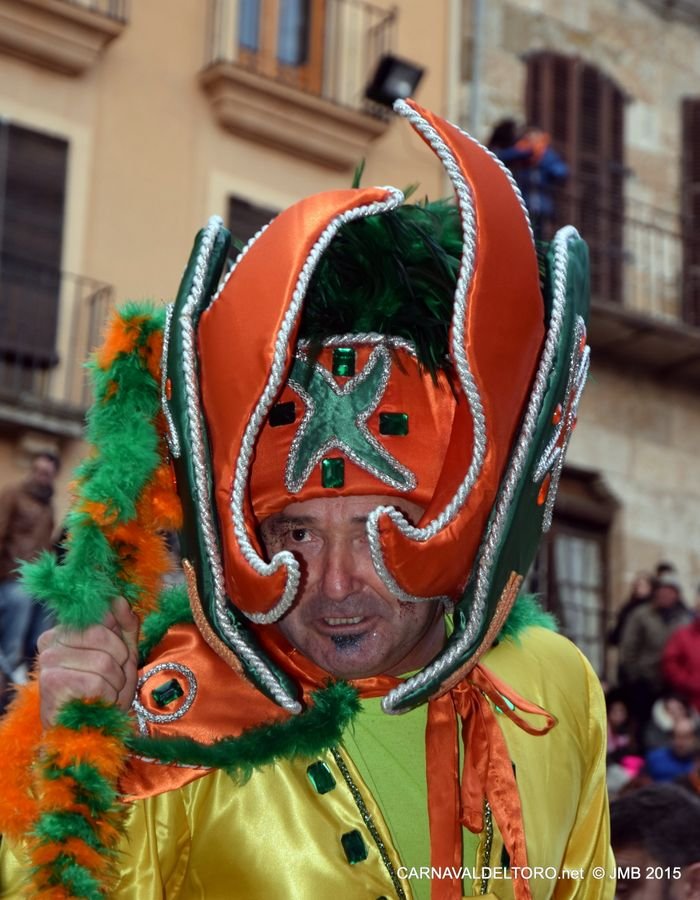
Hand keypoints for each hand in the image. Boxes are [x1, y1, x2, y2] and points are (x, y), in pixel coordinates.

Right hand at [37, 597, 138, 727]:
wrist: (86, 732)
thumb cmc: (104, 691)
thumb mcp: (122, 654)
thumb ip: (124, 625)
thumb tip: (118, 599)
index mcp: (65, 629)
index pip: (102, 616)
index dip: (119, 640)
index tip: (117, 659)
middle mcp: (50, 640)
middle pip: (103, 636)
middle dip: (119, 663)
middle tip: (112, 681)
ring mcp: (47, 662)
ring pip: (103, 662)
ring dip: (115, 683)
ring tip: (104, 694)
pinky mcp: (52, 684)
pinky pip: (96, 682)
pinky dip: (107, 696)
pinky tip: (96, 703)